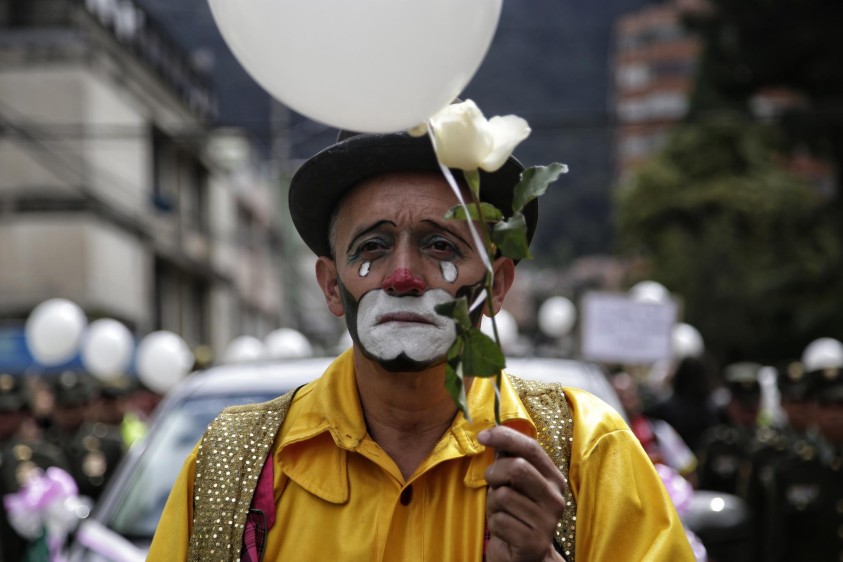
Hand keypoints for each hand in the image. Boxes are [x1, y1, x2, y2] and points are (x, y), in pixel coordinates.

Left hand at [479, 426, 567, 561]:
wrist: (524, 556)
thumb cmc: (515, 513)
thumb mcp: (513, 484)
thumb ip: (509, 460)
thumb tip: (493, 433)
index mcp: (553, 478)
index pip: (531, 447)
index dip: (505, 437)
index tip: (482, 435)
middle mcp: (556, 498)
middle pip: (518, 468)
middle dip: (495, 472)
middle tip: (490, 481)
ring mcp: (548, 521)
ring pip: (504, 496)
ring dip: (493, 503)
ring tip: (501, 512)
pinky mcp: (534, 542)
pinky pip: (500, 521)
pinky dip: (494, 523)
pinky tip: (504, 530)